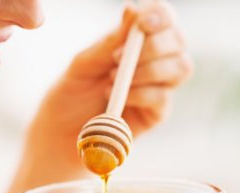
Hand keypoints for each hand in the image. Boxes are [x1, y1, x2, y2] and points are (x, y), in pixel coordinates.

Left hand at [23, 0, 192, 184]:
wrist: (59, 134)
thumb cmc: (70, 95)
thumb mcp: (84, 64)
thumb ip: (109, 41)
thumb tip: (133, 10)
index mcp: (136, 41)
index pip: (163, 18)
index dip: (160, 15)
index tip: (142, 22)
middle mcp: (154, 61)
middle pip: (178, 41)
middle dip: (153, 46)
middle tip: (117, 57)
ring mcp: (158, 87)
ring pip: (180, 68)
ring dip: (148, 70)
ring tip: (112, 79)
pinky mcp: (157, 113)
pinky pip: (163, 97)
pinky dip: (140, 93)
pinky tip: (116, 97)